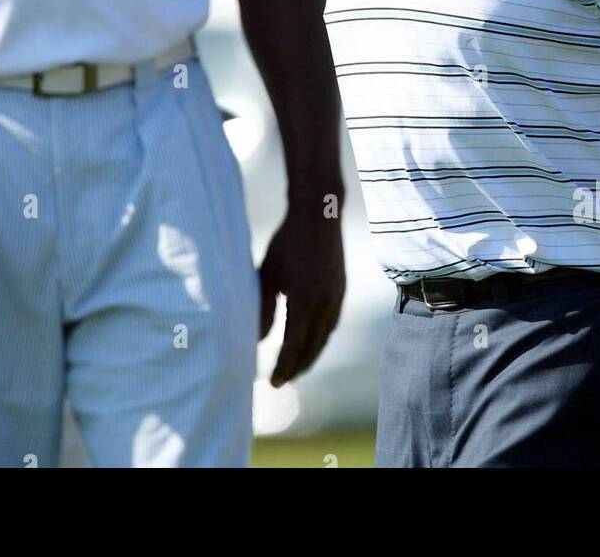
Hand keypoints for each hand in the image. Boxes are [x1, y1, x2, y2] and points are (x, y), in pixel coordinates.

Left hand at [258, 208, 344, 387]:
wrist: (319, 215)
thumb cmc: (287, 242)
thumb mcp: (267, 274)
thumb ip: (262, 308)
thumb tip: (257, 339)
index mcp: (305, 302)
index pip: (294, 346)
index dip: (283, 367)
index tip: (272, 382)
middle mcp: (325, 304)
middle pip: (312, 348)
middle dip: (297, 368)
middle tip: (281, 381)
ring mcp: (337, 297)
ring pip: (325, 337)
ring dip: (310, 355)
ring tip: (296, 367)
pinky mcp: (341, 290)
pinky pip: (332, 323)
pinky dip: (321, 338)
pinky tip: (312, 341)